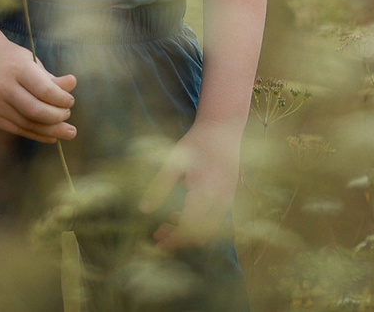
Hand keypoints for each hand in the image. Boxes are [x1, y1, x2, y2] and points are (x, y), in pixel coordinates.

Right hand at [0, 42, 77, 140]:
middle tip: (68, 114)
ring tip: (68, 131)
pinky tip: (52, 135)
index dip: (61, 99)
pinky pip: (19, 130)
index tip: (70, 101)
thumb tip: (73, 83)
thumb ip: (51, 78)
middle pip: (36, 111)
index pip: (44, 90)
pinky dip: (38, 135)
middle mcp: (4, 87)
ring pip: (28, 124)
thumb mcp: (32, 62)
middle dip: (57, 117)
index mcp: (17, 69)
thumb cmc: (12, 60)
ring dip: (51, 130)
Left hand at [139, 121, 239, 248]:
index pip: (189, 228)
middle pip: (200, 235)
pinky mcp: (229, 199)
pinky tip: (181, 212)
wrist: (223, 131)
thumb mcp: (173, 162)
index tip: (157, 242)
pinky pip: (214, 222)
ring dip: (188, 232)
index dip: (173, 239)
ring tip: (167, 221)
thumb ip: (159, 187)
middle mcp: (220, 202)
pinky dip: (198, 224)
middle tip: (158, 232)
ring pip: (209, 231)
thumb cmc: (195, 144)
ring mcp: (228, 201)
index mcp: (204, 192)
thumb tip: (144, 210)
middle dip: (179, 239)